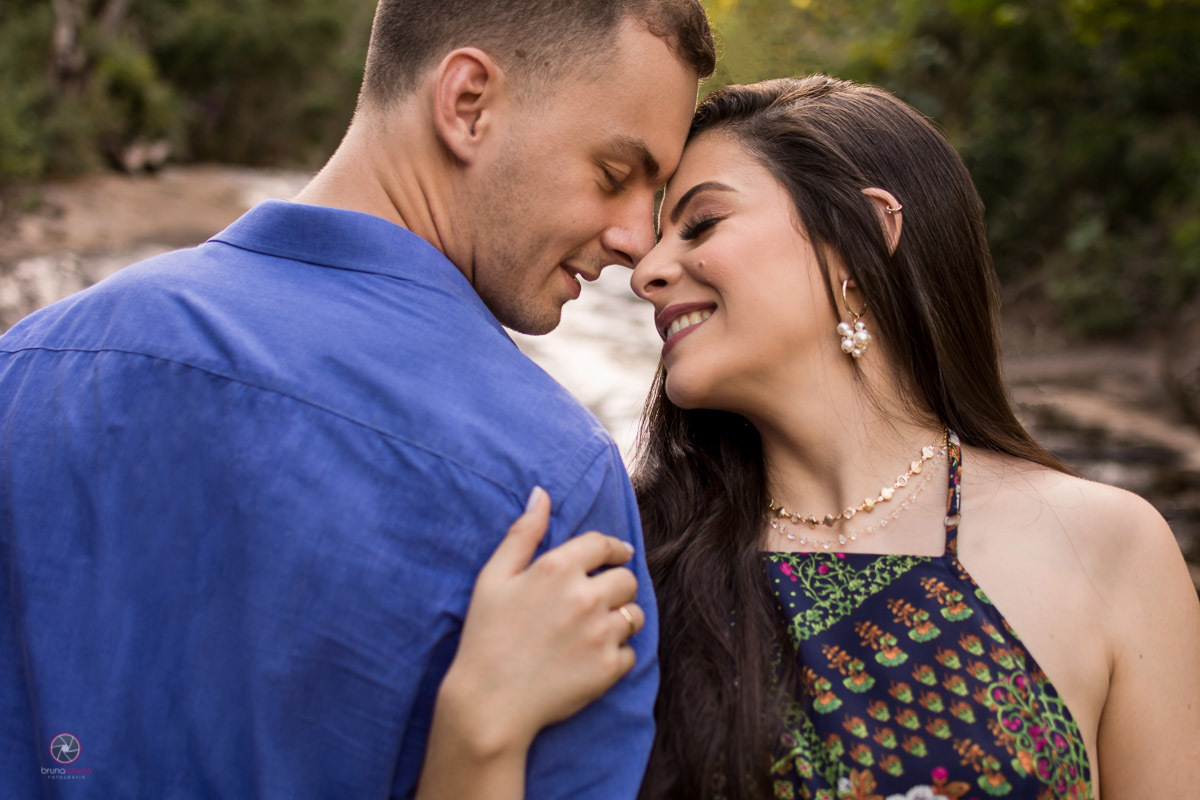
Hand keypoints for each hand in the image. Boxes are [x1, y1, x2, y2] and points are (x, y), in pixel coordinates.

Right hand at [433, 486, 644, 758]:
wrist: (490, 702)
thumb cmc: (486, 636)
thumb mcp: (494, 577)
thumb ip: (522, 533)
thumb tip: (540, 494)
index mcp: (557, 569)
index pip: (604, 545)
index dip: (613, 548)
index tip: (618, 554)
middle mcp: (586, 597)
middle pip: (627, 579)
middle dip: (616, 585)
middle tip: (598, 600)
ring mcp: (601, 634)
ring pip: (634, 615)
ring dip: (621, 619)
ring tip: (595, 631)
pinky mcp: (610, 668)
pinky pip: (630, 652)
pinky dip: (616, 655)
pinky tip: (590, 659)